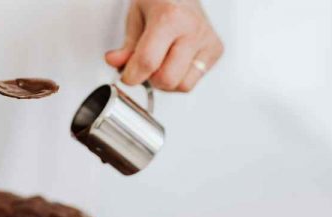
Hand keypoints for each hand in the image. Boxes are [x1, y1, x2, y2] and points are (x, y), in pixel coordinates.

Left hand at [105, 0, 222, 91]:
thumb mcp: (136, 16)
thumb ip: (127, 45)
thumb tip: (116, 63)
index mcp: (170, 17)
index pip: (148, 62)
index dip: (132, 76)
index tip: (127, 76)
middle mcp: (192, 29)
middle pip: (167, 79)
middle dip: (150, 79)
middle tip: (144, 67)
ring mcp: (207, 40)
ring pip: (183, 85)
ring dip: (166, 83)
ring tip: (160, 64)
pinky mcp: (216, 50)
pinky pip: (193, 81)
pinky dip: (180, 79)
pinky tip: (174, 63)